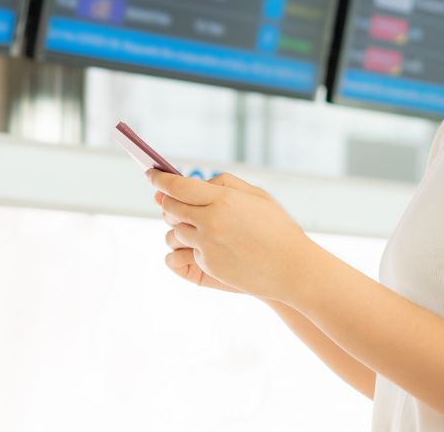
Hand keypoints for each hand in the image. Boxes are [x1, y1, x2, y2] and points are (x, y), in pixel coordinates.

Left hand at [148, 169, 319, 302]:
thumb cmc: (277, 228)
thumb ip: (224, 184)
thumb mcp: (256, 196)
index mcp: (223, 199)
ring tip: (197, 221)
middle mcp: (210, 221)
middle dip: (166, 201)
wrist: (292, 268)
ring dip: (180, 224)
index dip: (160, 179)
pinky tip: (213, 243)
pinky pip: (189, 251)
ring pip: (176, 231)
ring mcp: (207, 246)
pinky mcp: (207, 266)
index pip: (178, 186)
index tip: (151, 174)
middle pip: (170, 207)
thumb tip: (196, 180)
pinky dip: (196, 244)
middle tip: (166, 197)